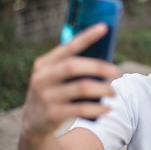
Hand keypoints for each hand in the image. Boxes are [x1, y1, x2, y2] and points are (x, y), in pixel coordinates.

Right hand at [21, 23, 119, 140]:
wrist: (33, 122)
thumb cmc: (54, 92)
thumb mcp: (55, 76)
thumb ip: (72, 66)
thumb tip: (105, 59)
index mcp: (45, 63)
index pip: (68, 47)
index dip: (86, 36)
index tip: (104, 27)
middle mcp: (43, 77)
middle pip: (74, 66)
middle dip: (99, 67)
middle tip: (116, 71)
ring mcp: (46, 96)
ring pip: (81, 88)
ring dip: (102, 89)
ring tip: (114, 93)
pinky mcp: (53, 114)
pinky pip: (81, 109)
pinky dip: (98, 108)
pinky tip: (108, 108)